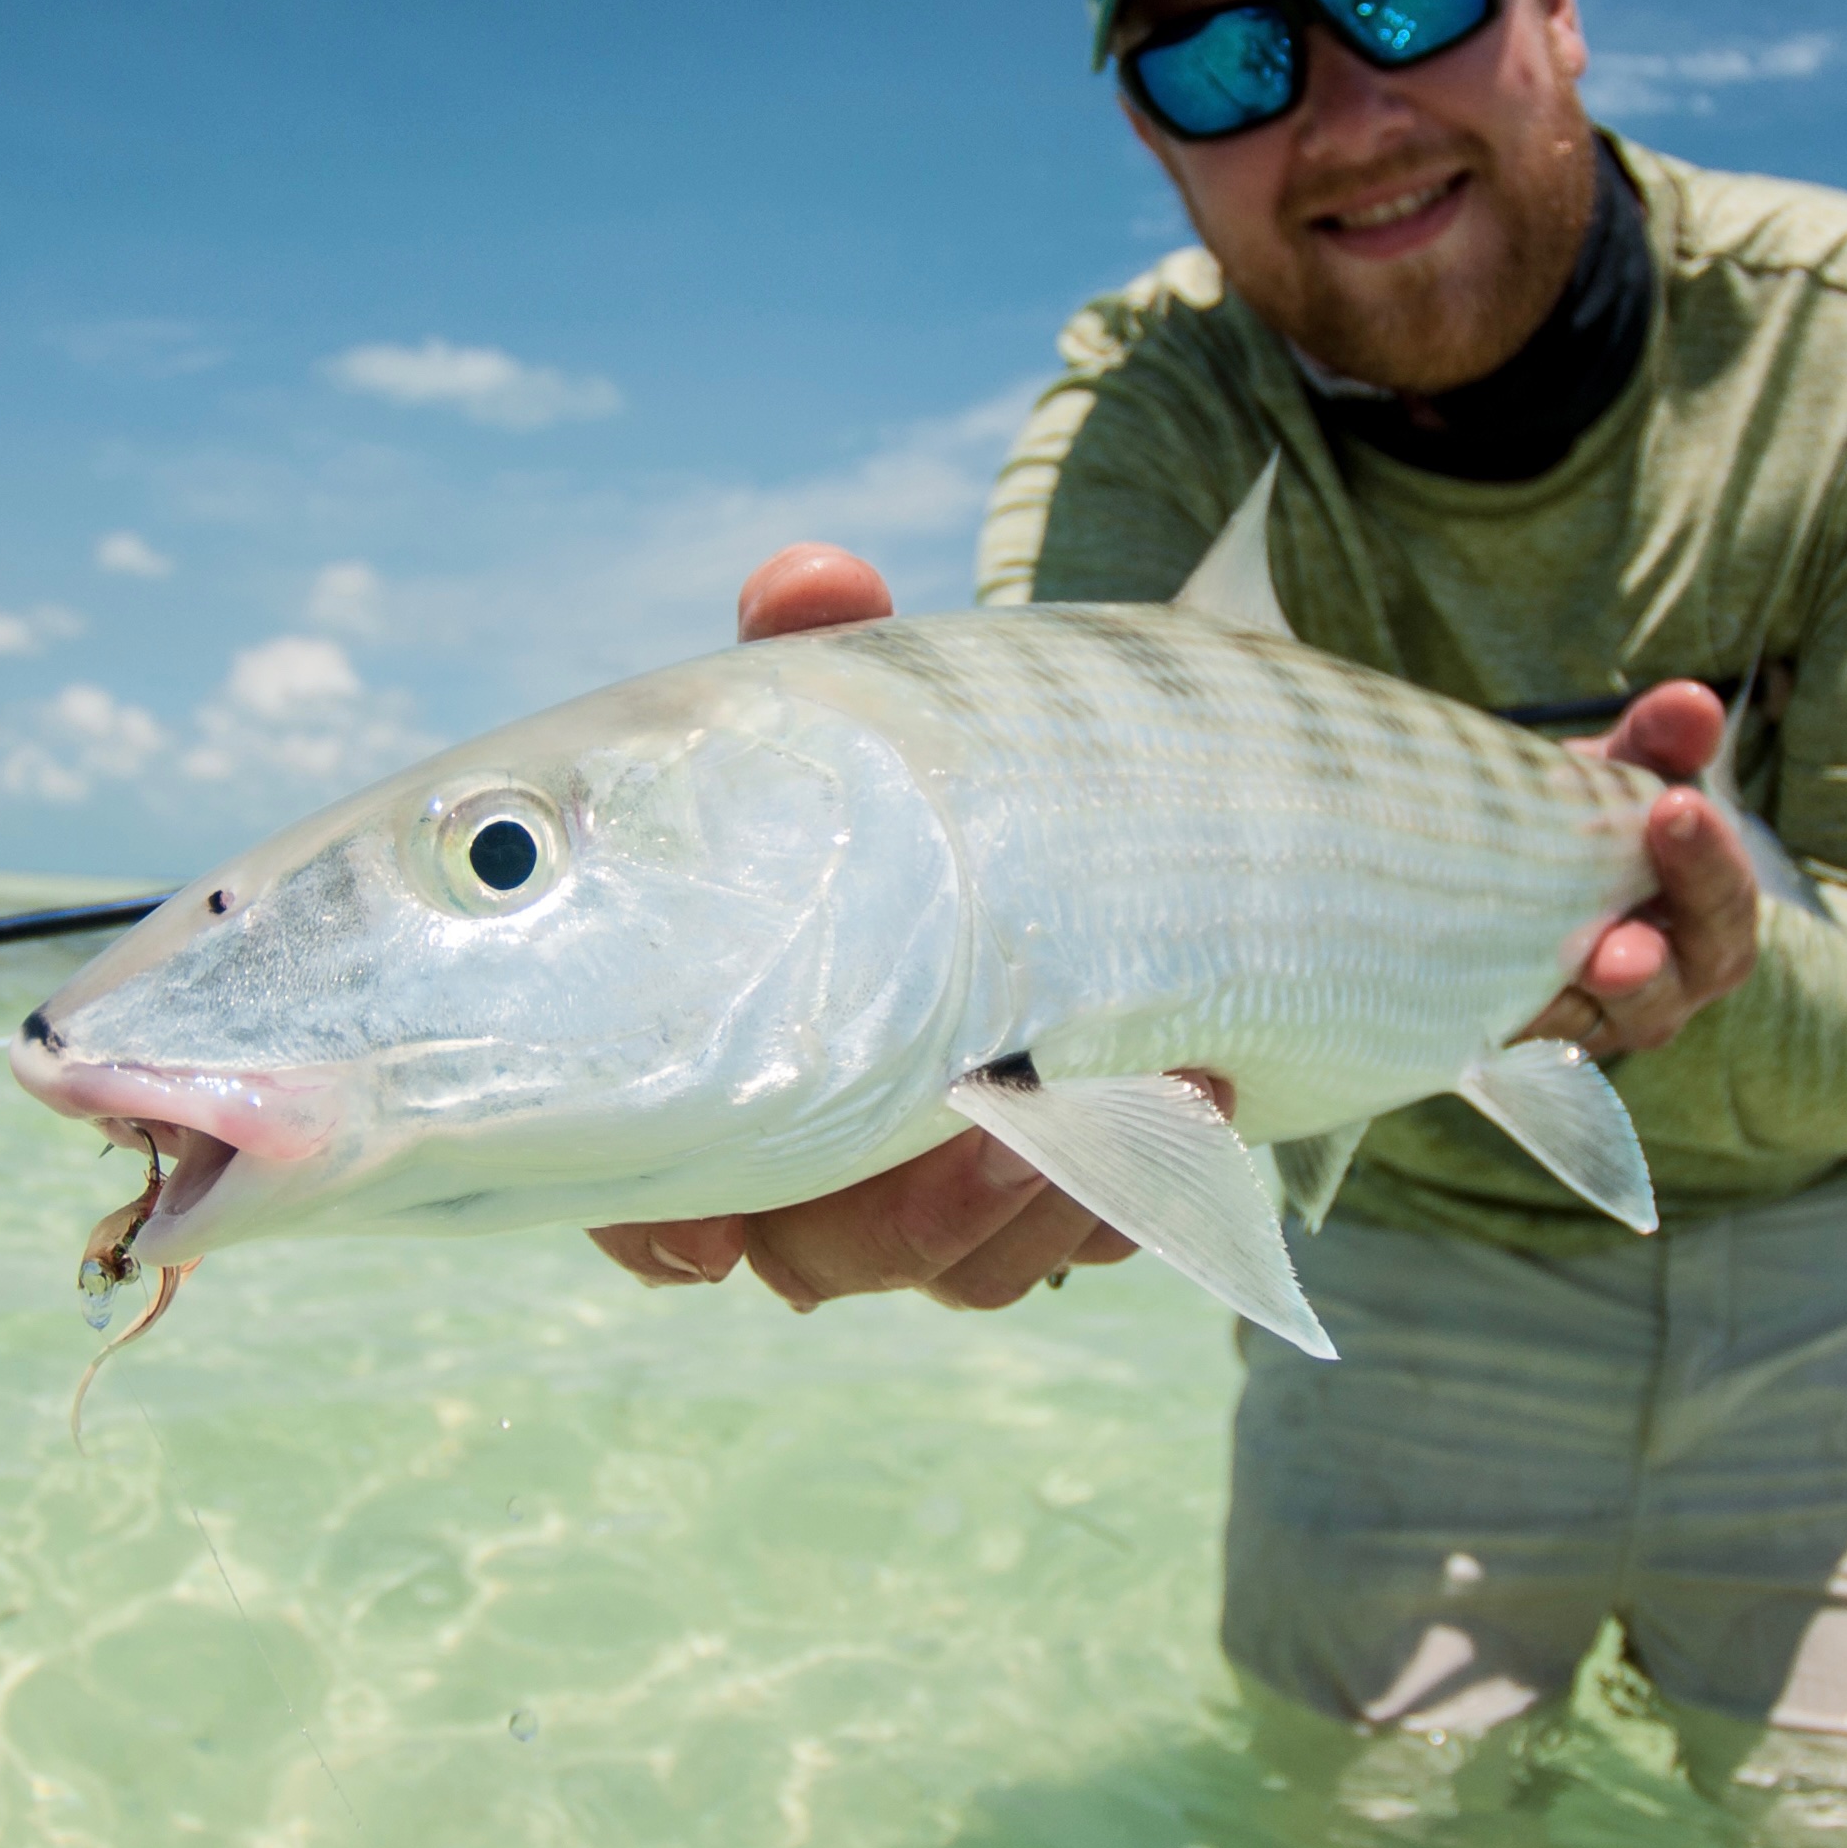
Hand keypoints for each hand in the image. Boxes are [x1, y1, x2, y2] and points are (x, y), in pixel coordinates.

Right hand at [589, 541, 1222, 1315]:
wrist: (1081, 820)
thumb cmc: (919, 780)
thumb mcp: (876, 714)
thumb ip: (826, 657)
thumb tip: (811, 575)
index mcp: (733, 1053)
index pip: (644, 1185)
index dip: (656, 1229)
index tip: (699, 1242)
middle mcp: (822, 1147)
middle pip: (818, 1259)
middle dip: (908, 1224)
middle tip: (995, 1138)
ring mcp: (941, 1183)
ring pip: (963, 1272)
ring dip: (1047, 1209)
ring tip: (1153, 1090)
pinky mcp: (1062, 1186)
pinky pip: (1086, 1238)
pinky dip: (1141, 1183)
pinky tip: (1202, 1091)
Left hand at [1516, 680, 1759, 1059]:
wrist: (1507, 864)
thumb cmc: (1584, 817)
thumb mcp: (1619, 771)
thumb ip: (1657, 740)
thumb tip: (1692, 701)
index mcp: (1704, 916)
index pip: (1724, 899)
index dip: (1707, 859)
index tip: (1672, 805)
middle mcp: (1662, 983)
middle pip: (1668, 986)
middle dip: (1643, 966)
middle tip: (1611, 954)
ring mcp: (1594, 1019)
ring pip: (1591, 1024)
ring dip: (1569, 1003)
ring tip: (1549, 980)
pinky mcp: (1527, 1038)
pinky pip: (1517, 1041)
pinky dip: (1502, 1017)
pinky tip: (1470, 993)